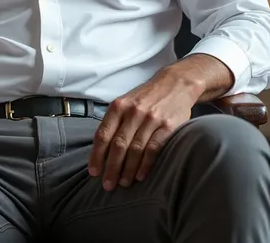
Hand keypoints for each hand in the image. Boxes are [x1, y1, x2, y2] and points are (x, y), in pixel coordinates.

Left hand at [88, 67, 200, 190]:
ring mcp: (151, 119)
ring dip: (128, 170)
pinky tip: (140, 176)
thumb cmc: (146, 97)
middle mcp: (133, 112)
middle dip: (111, 168)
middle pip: (118, 145)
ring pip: (135, 150)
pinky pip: (154, 149)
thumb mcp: (126, 101)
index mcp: (119, 106)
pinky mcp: (168, 126)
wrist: (175, 84)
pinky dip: (145, 165)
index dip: (97, 155)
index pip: (103, 134)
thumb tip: (100, 149)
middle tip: (108, 185)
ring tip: (123, 183)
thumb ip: (114, 121)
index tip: (94, 171)